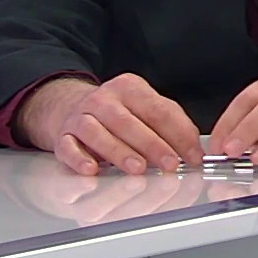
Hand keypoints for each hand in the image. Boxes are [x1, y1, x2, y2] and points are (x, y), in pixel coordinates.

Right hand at [19, 73, 203, 175]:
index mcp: (130, 88)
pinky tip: (92, 170)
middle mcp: (103, 100)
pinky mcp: (63, 136)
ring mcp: (80, 117)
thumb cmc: (118, 113)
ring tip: (138, 169)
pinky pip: (68, 147)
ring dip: (119, 152)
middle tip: (170, 164)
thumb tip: (194, 151)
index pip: (157, 109)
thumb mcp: (146, 108)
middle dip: (152, 145)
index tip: (191, 156)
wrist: (69, 106)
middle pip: (128, 122)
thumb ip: (173, 124)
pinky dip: (78, 159)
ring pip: (98, 133)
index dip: (177, 134)